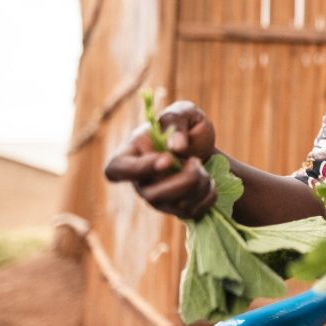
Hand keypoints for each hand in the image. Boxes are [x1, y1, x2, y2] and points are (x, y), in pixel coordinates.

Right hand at [104, 100, 218, 219]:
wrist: (205, 146)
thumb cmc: (187, 126)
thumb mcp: (184, 112)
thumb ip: (176, 121)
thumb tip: (175, 147)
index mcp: (131, 154)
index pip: (116, 170)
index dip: (140, 169)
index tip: (168, 159)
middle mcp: (140, 181)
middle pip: (151, 194)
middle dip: (183, 179)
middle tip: (195, 162)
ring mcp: (158, 199)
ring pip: (175, 205)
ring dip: (199, 184)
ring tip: (202, 166)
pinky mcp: (177, 210)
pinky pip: (192, 212)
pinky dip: (208, 196)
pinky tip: (209, 181)